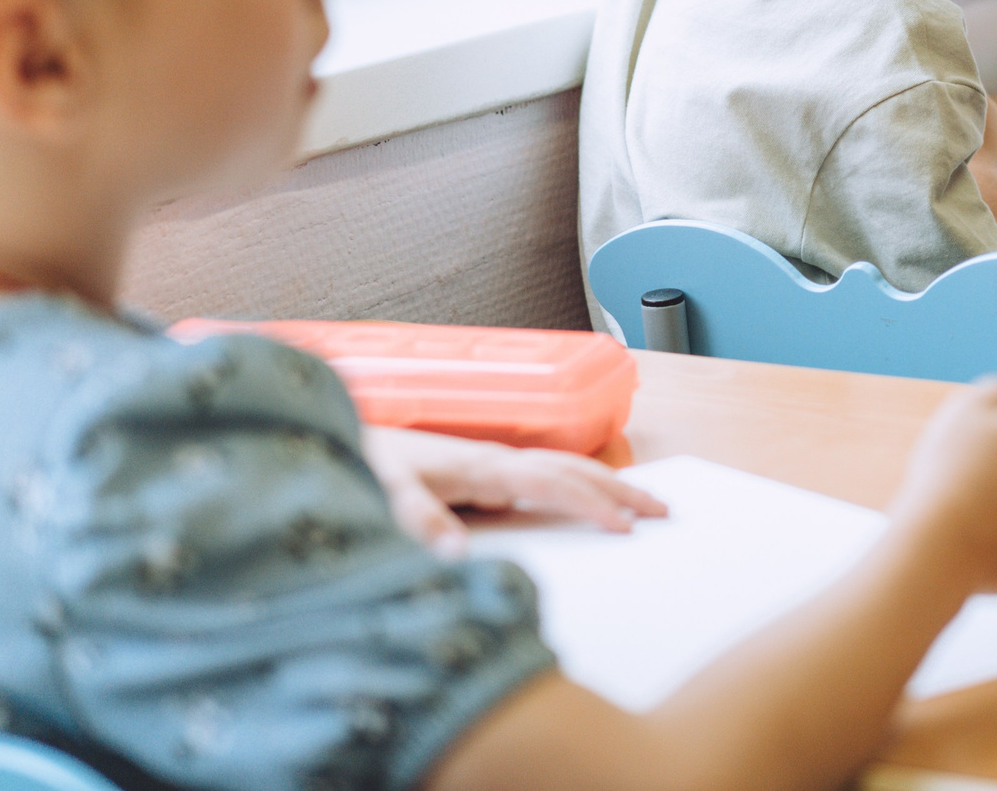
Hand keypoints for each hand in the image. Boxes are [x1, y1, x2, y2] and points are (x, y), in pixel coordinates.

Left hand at [363, 426, 667, 556]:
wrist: (331, 439)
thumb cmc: (358, 466)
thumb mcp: (382, 493)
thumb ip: (418, 519)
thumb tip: (458, 556)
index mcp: (481, 466)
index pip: (550, 484)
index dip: (589, 504)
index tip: (625, 526)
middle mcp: (494, 460)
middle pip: (571, 469)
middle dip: (620, 488)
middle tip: (664, 511)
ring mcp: (491, 464)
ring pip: (563, 469)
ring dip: (607, 483)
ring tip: (644, 503)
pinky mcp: (481, 472)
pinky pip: (545, 476)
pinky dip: (580, 483)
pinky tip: (589, 498)